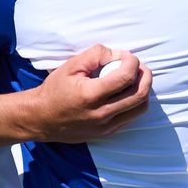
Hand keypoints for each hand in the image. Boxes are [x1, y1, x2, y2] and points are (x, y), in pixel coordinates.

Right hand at [27, 45, 151, 142]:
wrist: (41, 119)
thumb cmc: (54, 90)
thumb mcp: (70, 66)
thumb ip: (95, 55)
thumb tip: (117, 55)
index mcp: (90, 95)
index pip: (125, 77)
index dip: (132, 62)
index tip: (126, 56)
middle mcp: (101, 113)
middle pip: (139, 94)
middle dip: (145, 75)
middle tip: (138, 66)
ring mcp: (106, 126)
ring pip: (140, 108)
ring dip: (143, 90)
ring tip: (135, 79)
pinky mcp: (107, 132)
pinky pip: (131, 117)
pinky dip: (134, 103)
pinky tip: (125, 93)